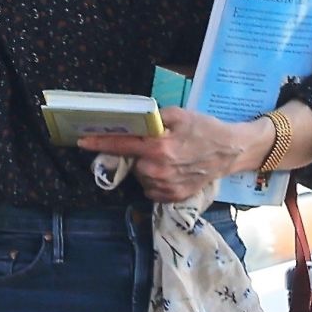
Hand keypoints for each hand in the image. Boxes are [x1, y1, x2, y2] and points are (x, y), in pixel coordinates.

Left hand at [77, 107, 264, 202]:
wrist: (230, 151)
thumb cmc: (205, 129)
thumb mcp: (179, 114)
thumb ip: (153, 118)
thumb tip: (132, 121)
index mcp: (158, 147)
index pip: (122, 145)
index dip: (100, 143)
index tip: (82, 141)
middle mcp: (158, 170)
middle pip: (132, 163)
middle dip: (138, 154)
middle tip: (156, 146)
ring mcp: (165, 186)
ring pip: (141, 177)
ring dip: (147, 168)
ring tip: (168, 158)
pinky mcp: (172, 197)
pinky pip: (151, 189)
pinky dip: (155, 181)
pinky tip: (171, 171)